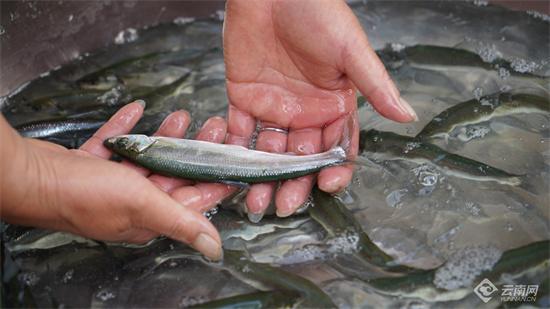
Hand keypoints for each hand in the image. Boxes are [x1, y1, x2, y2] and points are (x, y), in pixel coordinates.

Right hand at [0, 102, 233, 259]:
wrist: (28, 177)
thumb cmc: (83, 194)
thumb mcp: (144, 204)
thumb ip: (182, 222)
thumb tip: (214, 248)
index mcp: (149, 217)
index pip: (192, 201)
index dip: (214, 181)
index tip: (232, 161)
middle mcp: (131, 204)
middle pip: (172, 175)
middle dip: (194, 151)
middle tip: (213, 128)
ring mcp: (109, 185)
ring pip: (146, 159)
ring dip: (164, 138)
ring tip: (182, 117)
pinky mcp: (90, 166)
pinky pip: (115, 145)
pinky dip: (126, 129)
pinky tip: (136, 110)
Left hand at [223, 0, 416, 217]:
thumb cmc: (316, 11)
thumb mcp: (350, 50)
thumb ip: (375, 86)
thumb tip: (408, 117)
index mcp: (334, 104)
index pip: (338, 146)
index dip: (334, 168)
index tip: (327, 184)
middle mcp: (305, 112)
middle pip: (302, 158)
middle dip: (295, 184)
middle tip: (285, 205)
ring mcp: (274, 108)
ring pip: (270, 153)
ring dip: (264, 179)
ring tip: (256, 202)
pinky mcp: (244, 99)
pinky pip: (240, 132)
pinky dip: (236, 152)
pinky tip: (234, 172)